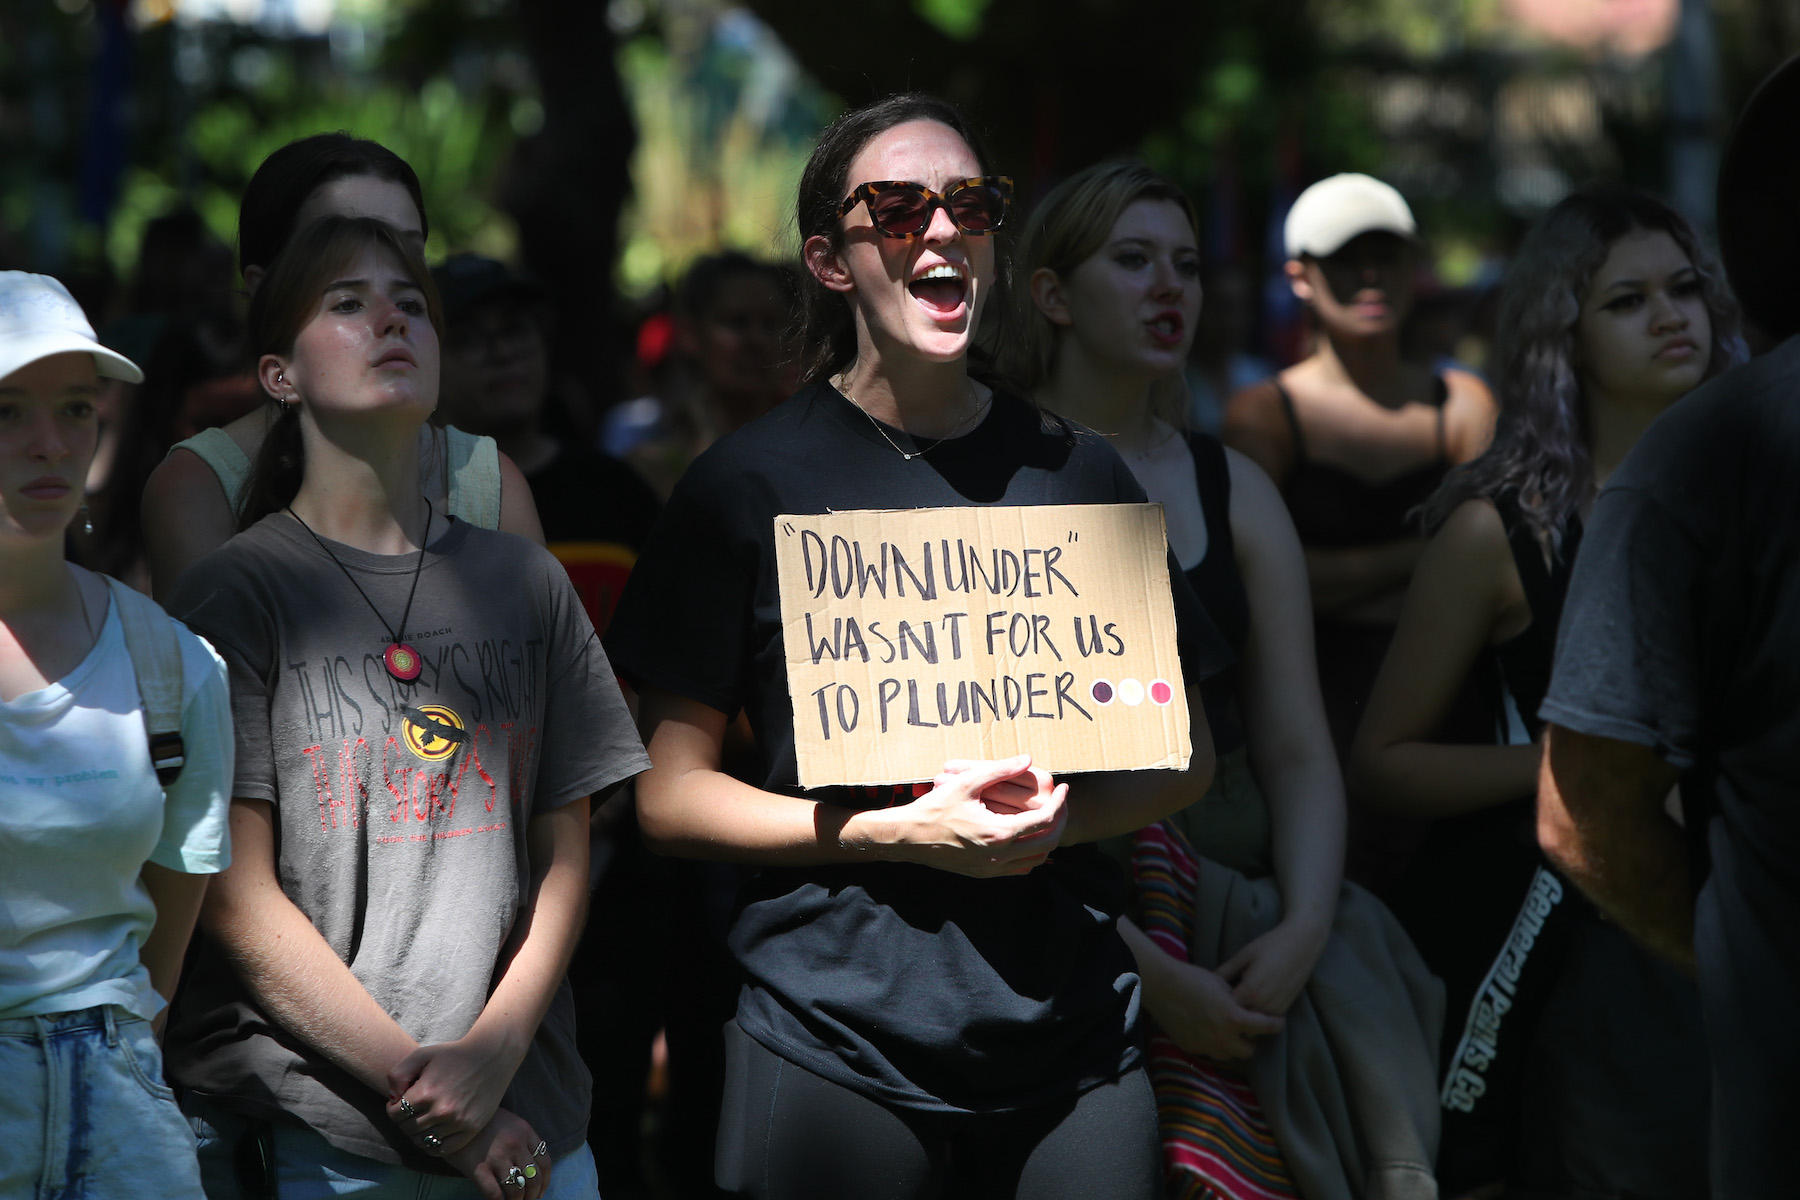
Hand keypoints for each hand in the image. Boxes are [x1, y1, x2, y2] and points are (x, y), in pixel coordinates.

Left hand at [386, 1035, 521, 1156]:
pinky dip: (433, 1145)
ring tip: (422, 1120)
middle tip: (412, 1110)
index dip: (393, 1108)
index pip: (395, 1114)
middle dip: (404, 1120)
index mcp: (426, 1092)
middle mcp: (441, 1110)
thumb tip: (392, 1099)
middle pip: (407, 1129)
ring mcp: (457, 1122)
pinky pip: (442, 1150)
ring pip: (423, 1141)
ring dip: (417, 1133)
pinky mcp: (471, 1129)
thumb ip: (398, 1074)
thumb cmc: (454, 1054)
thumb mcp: (422, 1054)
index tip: (400, 1102)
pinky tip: (434, 1131)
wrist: (492, 1056)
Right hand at [444, 1108, 550, 1199]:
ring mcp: (497, 1157)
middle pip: (533, 1178)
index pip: (545, 1162)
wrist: (454, 1118)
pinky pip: (494, 1194)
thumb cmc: (483, 1122)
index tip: (540, 1192)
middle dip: (533, 1195)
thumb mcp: (510, 1123)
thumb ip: (523, 1141)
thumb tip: (532, 1169)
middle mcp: (515, 1145)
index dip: (544, 1181)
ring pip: (516, 1190)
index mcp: (525, 1132)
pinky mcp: (478, 1168)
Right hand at [865, 755, 1066, 877]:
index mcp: (999, 832)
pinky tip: (1026, 837)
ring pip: (1037, 860)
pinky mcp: (984, 874)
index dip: (1060, 803)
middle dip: (1060, 821)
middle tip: (1061, 803)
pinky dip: (1031, 854)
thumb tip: (1027, 759)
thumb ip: (1000, 770)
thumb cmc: (935, 807)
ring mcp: (993, 868)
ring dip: (1047, 840)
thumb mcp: (967, 783)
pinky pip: (1020, 869)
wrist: (908, 838)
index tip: (1064, 788)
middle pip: (1048, 842)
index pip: (1045, 820)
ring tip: (1047, 818)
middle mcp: (1000, 855)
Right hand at [1141, 954, 1283, 1061]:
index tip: (1277, 1022)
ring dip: (1231, 1046)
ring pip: (1228, 1056)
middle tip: (1246, 1029)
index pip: (1266, 1028)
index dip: (1276, 1024)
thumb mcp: (1222, 984)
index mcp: (1234, 1018)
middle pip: (1249, 1051)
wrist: (1163, 986)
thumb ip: (1238, 1000)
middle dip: (1250, 1040)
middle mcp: (1222, 1037)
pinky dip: (1212, 1044)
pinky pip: (1208, 1052)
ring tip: (1226, 1032)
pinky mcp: (1191, 1048)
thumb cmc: (1193, 979)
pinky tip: (1207, 1030)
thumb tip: (1248, 1006)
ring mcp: (1206, 1045)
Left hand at [1217, 919, 1327, 1017]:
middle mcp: (1264, 1004)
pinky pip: (1264, 1020)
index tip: (1212, 995)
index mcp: (1251, 991)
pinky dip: (1255, 1015)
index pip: (1226, 1008)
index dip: (1217, 1002)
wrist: (1302, 944)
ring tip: (1236, 1001)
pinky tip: (1250, 1003)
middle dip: (1229, 1012)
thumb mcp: (1243, 956)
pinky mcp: (1284, 1009)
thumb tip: (1209, 982)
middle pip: (1238, 1019)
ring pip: (1252, 1024)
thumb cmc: (1270, 946)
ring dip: (1243, 1016)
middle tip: (1221, 1001)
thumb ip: (1224, 971)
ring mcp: (1276, 1009)